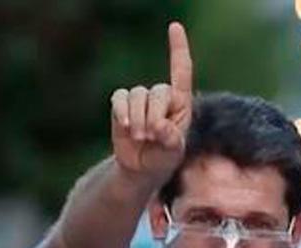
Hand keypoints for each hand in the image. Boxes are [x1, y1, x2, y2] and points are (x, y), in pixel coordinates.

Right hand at [109, 22, 193, 182]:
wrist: (141, 168)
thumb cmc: (164, 159)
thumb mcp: (172, 153)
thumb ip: (171, 140)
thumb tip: (161, 126)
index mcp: (181, 103)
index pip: (181, 71)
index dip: (178, 48)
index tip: (174, 26)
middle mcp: (162, 96)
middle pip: (157, 91)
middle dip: (153, 115)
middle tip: (151, 138)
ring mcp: (141, 99)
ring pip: (137, 95)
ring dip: (137, 118)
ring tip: (141, 138)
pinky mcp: (122, 103)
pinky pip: (119, 98)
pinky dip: (121, 113)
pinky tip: (125, 127)